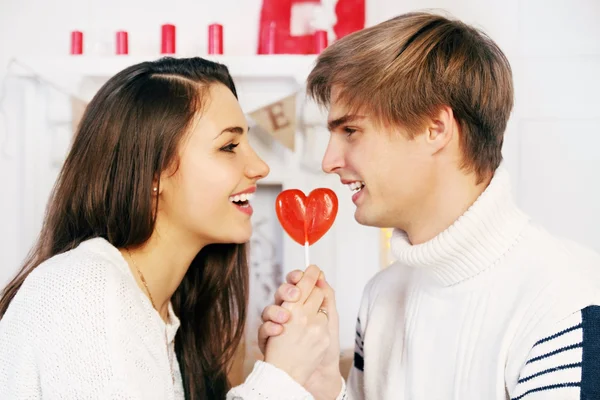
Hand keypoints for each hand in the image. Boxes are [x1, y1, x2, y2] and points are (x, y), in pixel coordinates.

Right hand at [263, 265, 329, 385]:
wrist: (317, 376)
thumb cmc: (323, 346)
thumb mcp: (330, 319)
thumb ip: (326, 297)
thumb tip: (321, 276)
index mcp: (302, 306)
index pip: (298, 285)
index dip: (303, 275)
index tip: (312, 269)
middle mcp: (289, 314)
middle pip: (283, 293)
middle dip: (288, 290)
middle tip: (295, 294)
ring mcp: (277, 326)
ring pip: (269, 309)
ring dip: (277, 312)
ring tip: (285, 318)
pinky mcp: (268, 339)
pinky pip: (264, 329)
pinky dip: (271, 329)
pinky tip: (278, 331)